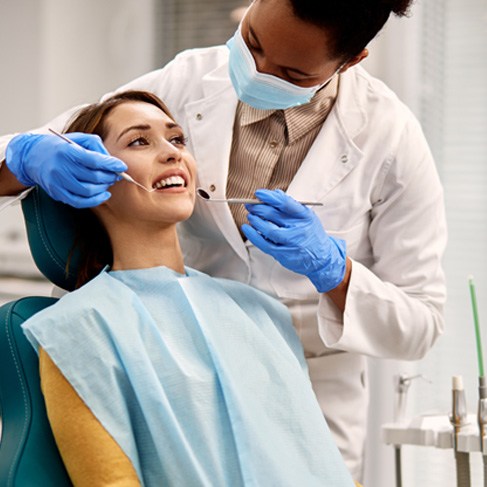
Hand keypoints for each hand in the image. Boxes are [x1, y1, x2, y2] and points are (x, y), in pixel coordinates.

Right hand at [6, 132, 126, 207]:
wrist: (33, 156)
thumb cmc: (61, 147)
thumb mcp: (78, 139)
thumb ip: (96, 146)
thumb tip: (112, 160)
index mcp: (67, 151)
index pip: (94, 160)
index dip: (110, 165)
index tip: (122, 166)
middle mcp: (61, 168)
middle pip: (93, 177)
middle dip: (109, 177)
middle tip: (116, 175)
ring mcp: (58, 182)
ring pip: (88, 191)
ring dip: (103, 188)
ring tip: (108, 183)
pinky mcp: (57, 193)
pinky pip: (79, 202)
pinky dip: (95, 201)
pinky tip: (103, 195)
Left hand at [242, 189, 345, 292]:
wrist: (322, 258)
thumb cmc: (310, 233)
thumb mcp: (307, 216)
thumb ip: (291, 205)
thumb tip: (274, 194)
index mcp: (305, 216)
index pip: (285, 203)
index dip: (269, 197)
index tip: (258, 194)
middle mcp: (298, 229)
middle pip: (274, 215)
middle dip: (258, 208)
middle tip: (250, 205)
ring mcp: (291, 243)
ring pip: (268, 230)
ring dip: (256, 221)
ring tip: (250, 215)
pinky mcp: (283, 254)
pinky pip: (264, 244)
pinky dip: (253, 236)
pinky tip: (247, 228)